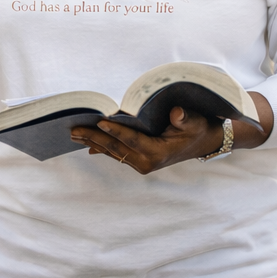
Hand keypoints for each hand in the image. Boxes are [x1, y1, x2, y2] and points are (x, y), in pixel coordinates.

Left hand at [71, 106, 223, 173]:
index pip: (132, 140)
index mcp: (157, 153)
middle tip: (74, 130)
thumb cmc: (197, 129)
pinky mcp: (139, 161)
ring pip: (113, 152)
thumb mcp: (195, 122)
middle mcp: (146, 162)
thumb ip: (184, 118)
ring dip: (93, 143)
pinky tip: (88, 146)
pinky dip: (102, 148)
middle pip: (115, 148)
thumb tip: (175, 114)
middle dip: (94, 138)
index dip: (116, 131)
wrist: (202, 143)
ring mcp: (141, 163)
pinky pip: (117, 154)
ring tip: (75, 135)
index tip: (99, 122)